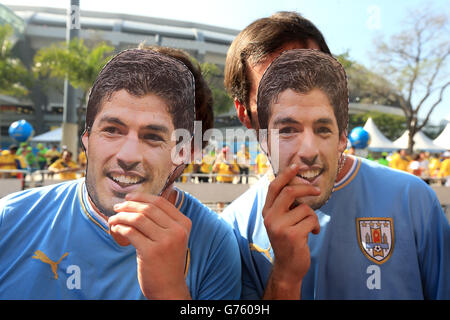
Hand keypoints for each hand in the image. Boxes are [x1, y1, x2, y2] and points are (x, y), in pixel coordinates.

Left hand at [108, 192, 191, 299]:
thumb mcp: (173, 237)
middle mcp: (177, 231)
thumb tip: (140, 200)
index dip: (142, 197)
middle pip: (148, 209)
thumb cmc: (167, 261)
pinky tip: (116, 229)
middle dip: (128, 205)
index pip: (160, 202)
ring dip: (121, 216)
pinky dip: (120, 228)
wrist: (169, 288)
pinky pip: (131, 232)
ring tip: (113, 219)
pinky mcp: (151, 252)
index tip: (129, 198)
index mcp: (184, 223)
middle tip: (117, 208)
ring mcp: (165, 241)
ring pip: (138, 219)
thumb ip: (164, 220)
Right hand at [262, 163, 320, 298]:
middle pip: (289, 192)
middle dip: (306, 188)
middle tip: (317, 190)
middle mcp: (270, 217)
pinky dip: (315, 226)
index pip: (274, 187)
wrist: (288, 267)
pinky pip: (311, 221)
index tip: (297, 166)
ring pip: (305, 209)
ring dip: (313, 217)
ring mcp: (279, 227)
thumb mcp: (281, 221)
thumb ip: (285, 205)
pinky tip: (311, 234)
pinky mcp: (291, 235)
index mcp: (267, 211)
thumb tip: (299, 184)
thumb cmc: (288, 241)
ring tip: (309, 227)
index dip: (285, 174)